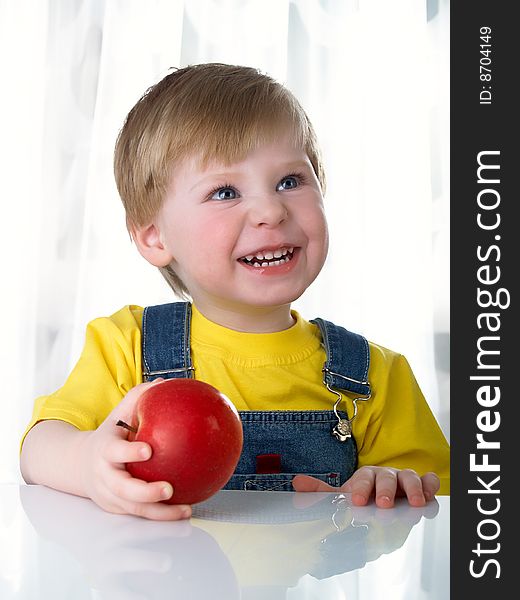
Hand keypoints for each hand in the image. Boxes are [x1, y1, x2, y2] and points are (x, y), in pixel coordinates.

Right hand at [78, 379, 191, 519]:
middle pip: (122, 489)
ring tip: (185, 510)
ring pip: (134, 509)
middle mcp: (104, 476)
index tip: (148, 450)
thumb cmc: (110, 434)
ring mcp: (109, 496)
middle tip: (168, 489)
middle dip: (145, 492)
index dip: (128, 452)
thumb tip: (163, 382)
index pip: (114, 451)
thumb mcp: (118, 414)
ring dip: (160, 513)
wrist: (79, 464)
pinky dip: (161, 516)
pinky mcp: (117, 509)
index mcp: (104, 450)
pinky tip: (184, 512)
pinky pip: (140, 515)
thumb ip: (138, 398)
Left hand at [292, 466, 439, 507]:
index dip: (360, 489)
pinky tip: (430, 493)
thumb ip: (321, 492)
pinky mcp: (420, 487)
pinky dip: (430, 485)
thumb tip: (297, 483)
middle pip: (386, 477)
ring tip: (415, 503)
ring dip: (412, 489)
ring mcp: (403, 480)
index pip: (362, 479)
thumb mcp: (341, 496)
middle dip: (385, 489)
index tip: (356, 501)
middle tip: (385, 504)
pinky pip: (427, 481)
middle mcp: (385, 475)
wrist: (381, 495)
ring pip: (409, 478)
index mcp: (365, 476)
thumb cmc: (361, 495)